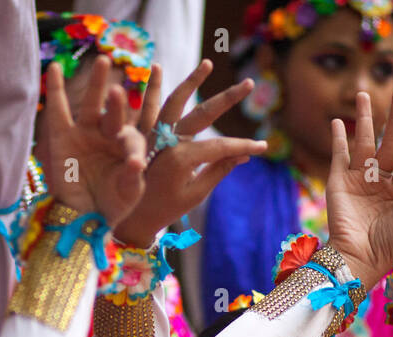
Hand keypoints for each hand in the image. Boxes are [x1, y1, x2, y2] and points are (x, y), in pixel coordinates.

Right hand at [42, 57, 147, 227]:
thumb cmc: (112, 206)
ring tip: (103, 61)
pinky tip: (55, 68)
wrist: (84, 220)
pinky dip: (56, 89)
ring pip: (92, 104)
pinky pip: (58, 110)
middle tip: (118, 91)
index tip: (132, 162)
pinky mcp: (62, 137)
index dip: (131, 148)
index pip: (132, 139)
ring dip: (96, 84)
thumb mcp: (129, 194)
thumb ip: (133, 177)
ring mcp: (86, 133)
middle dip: (117, 103)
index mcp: (130, 146)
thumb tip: (136, 162)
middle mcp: (109, 135)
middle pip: (115, 113)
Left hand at [112, 60, 266, 247]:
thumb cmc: (164, 209)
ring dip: (191, 81)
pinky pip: (147, 107)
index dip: (243, 146)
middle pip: (203, 113)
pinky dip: (152, 88)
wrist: (130, 217)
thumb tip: (243, 155)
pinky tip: (157, 68)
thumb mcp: (195, 195)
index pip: (220, 146)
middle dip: (228, 98)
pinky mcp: (140, 133)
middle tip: (249, 84)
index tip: (262, 146)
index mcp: (182, 160)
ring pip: (173, 101)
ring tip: (207, 63)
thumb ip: (218, 171)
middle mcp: (167, 142)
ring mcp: (152, 134)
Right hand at [324, 90, 392, 290]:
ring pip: (364, 142)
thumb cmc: (391, 245)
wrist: (357, 260)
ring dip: (364, 119)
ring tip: (364, 95)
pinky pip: (339, 156)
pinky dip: (336, 139)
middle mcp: (384, 181)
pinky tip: (336, 122)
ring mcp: (361, 180)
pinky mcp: (339, 183)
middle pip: (392, 142)